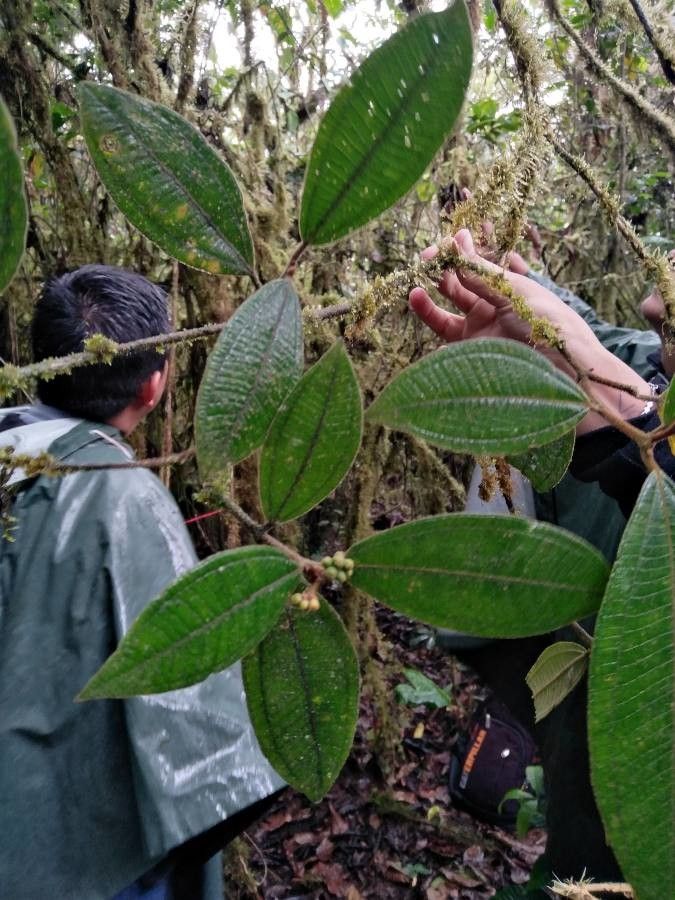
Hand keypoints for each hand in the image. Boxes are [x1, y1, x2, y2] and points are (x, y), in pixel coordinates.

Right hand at [409, 229, 649, 431]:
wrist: (563, 371)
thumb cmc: (547, 323)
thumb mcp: (515, 291)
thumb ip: (480, 273)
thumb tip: (457, 241)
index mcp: (507, 288)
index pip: (475, 266)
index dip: (459, 254)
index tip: (445, 243)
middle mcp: (490, 309)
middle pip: (456, 287)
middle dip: (440, 273)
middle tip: (425, 260)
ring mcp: (478, 334)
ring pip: (444, 315)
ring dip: (428, 302)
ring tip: (414, 292)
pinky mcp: (470, 357)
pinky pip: (444, 343)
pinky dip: (431, 330)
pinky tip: (421, 313)